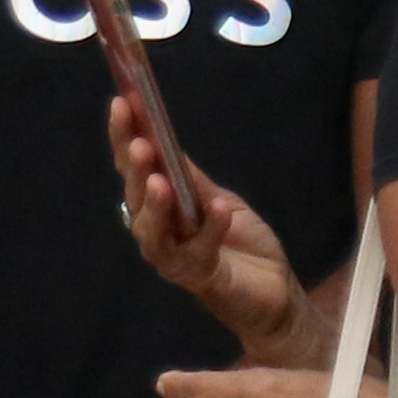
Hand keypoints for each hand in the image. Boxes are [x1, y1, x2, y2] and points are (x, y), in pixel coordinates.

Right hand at [115, 115, 314, 354]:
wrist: (276, 293)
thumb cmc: (243, 246)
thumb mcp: (221, 201)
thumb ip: (194, 181)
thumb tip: (166, 142)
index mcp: (160, 209)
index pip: (135, 171)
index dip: (125, 139)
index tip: (121, 104)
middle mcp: (159, 234)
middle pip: (137, 198)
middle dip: (135, 169)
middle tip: (140, 143)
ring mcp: (177, 260)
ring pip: (153, 233)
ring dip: (156, 205)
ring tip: (160, 180)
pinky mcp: (203, 279)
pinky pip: (200, 252)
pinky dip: (209, 229)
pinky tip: (217, 209)